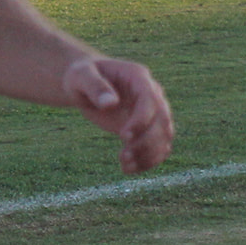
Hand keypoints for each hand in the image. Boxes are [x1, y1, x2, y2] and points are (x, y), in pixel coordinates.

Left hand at [61, 55, 174, 175]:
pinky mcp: (148, 128)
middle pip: (162, 120)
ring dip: (149, 155)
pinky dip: (148, 160)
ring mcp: (153, 111)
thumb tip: (111, 104)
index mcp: (138, 77)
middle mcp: (152, 93)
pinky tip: (129, 168)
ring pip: (164, 136)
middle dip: (146, 142)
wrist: (86, 84)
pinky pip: (159, 146)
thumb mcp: (81, 76)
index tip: (123, 137)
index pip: (149, 99)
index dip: (141, 119)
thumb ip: (95, 87)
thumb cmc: (82, 76)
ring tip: (125, 166)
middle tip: (123, 157)